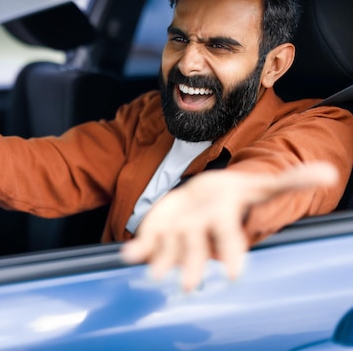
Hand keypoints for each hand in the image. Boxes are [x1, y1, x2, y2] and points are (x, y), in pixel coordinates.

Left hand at [120, 162, 337, 291]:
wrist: (203, 195)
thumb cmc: (233, 194)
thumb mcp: (258, 185)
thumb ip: (290, 181)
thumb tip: (329, 172)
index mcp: (222, 223)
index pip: (229, 240)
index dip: (232, 254)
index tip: (235, 273)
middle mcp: (199, 234)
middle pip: (196, 252)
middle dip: (193, 268)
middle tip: (189, 286)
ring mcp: (176, 234)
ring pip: (169, 251)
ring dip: (161, 262)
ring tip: (154, 274)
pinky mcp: (157, 232)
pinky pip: (146, 244)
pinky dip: (137, 250)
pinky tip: (128, 255)